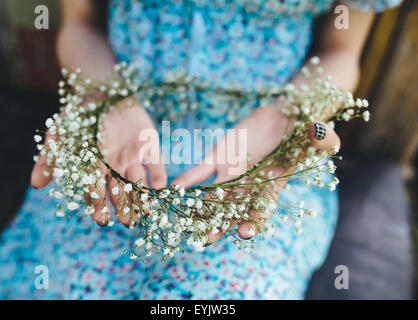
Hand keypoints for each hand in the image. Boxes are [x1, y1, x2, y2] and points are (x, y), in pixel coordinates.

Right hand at [31, 97, 166, 225]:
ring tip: (145, 211)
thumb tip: (36, 184)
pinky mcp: (150, 148)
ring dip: (142, 198)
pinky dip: (159, 176)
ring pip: (139, 183)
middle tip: (127, 222)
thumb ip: (49, 158)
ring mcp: (133, 159)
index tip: (101, 219)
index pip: (95, 192)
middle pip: (120, 192)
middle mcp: (114, 168)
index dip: (97, 205)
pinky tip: (162, 188)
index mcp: (94, 169)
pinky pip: (156, 165)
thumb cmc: (78, 116)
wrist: (101, 93)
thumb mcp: (59, 133)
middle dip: (123, 208)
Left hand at [171, 106, 339, 243]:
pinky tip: (175, 187)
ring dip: (197, 209)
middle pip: (231, 211)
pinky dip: (189, 179)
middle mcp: (249, 185)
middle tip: (204, 240)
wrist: (282, 117)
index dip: (254, 221)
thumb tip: (327, 138)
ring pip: (212, 196)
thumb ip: (321, 139)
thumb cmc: (301, 130)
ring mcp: (231, 172)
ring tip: (183, 221)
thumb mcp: (315, 134)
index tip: (245, 232)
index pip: (262, 209)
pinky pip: (201, 171)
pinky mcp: (218, 156)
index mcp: (272, 186)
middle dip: (218, 226)